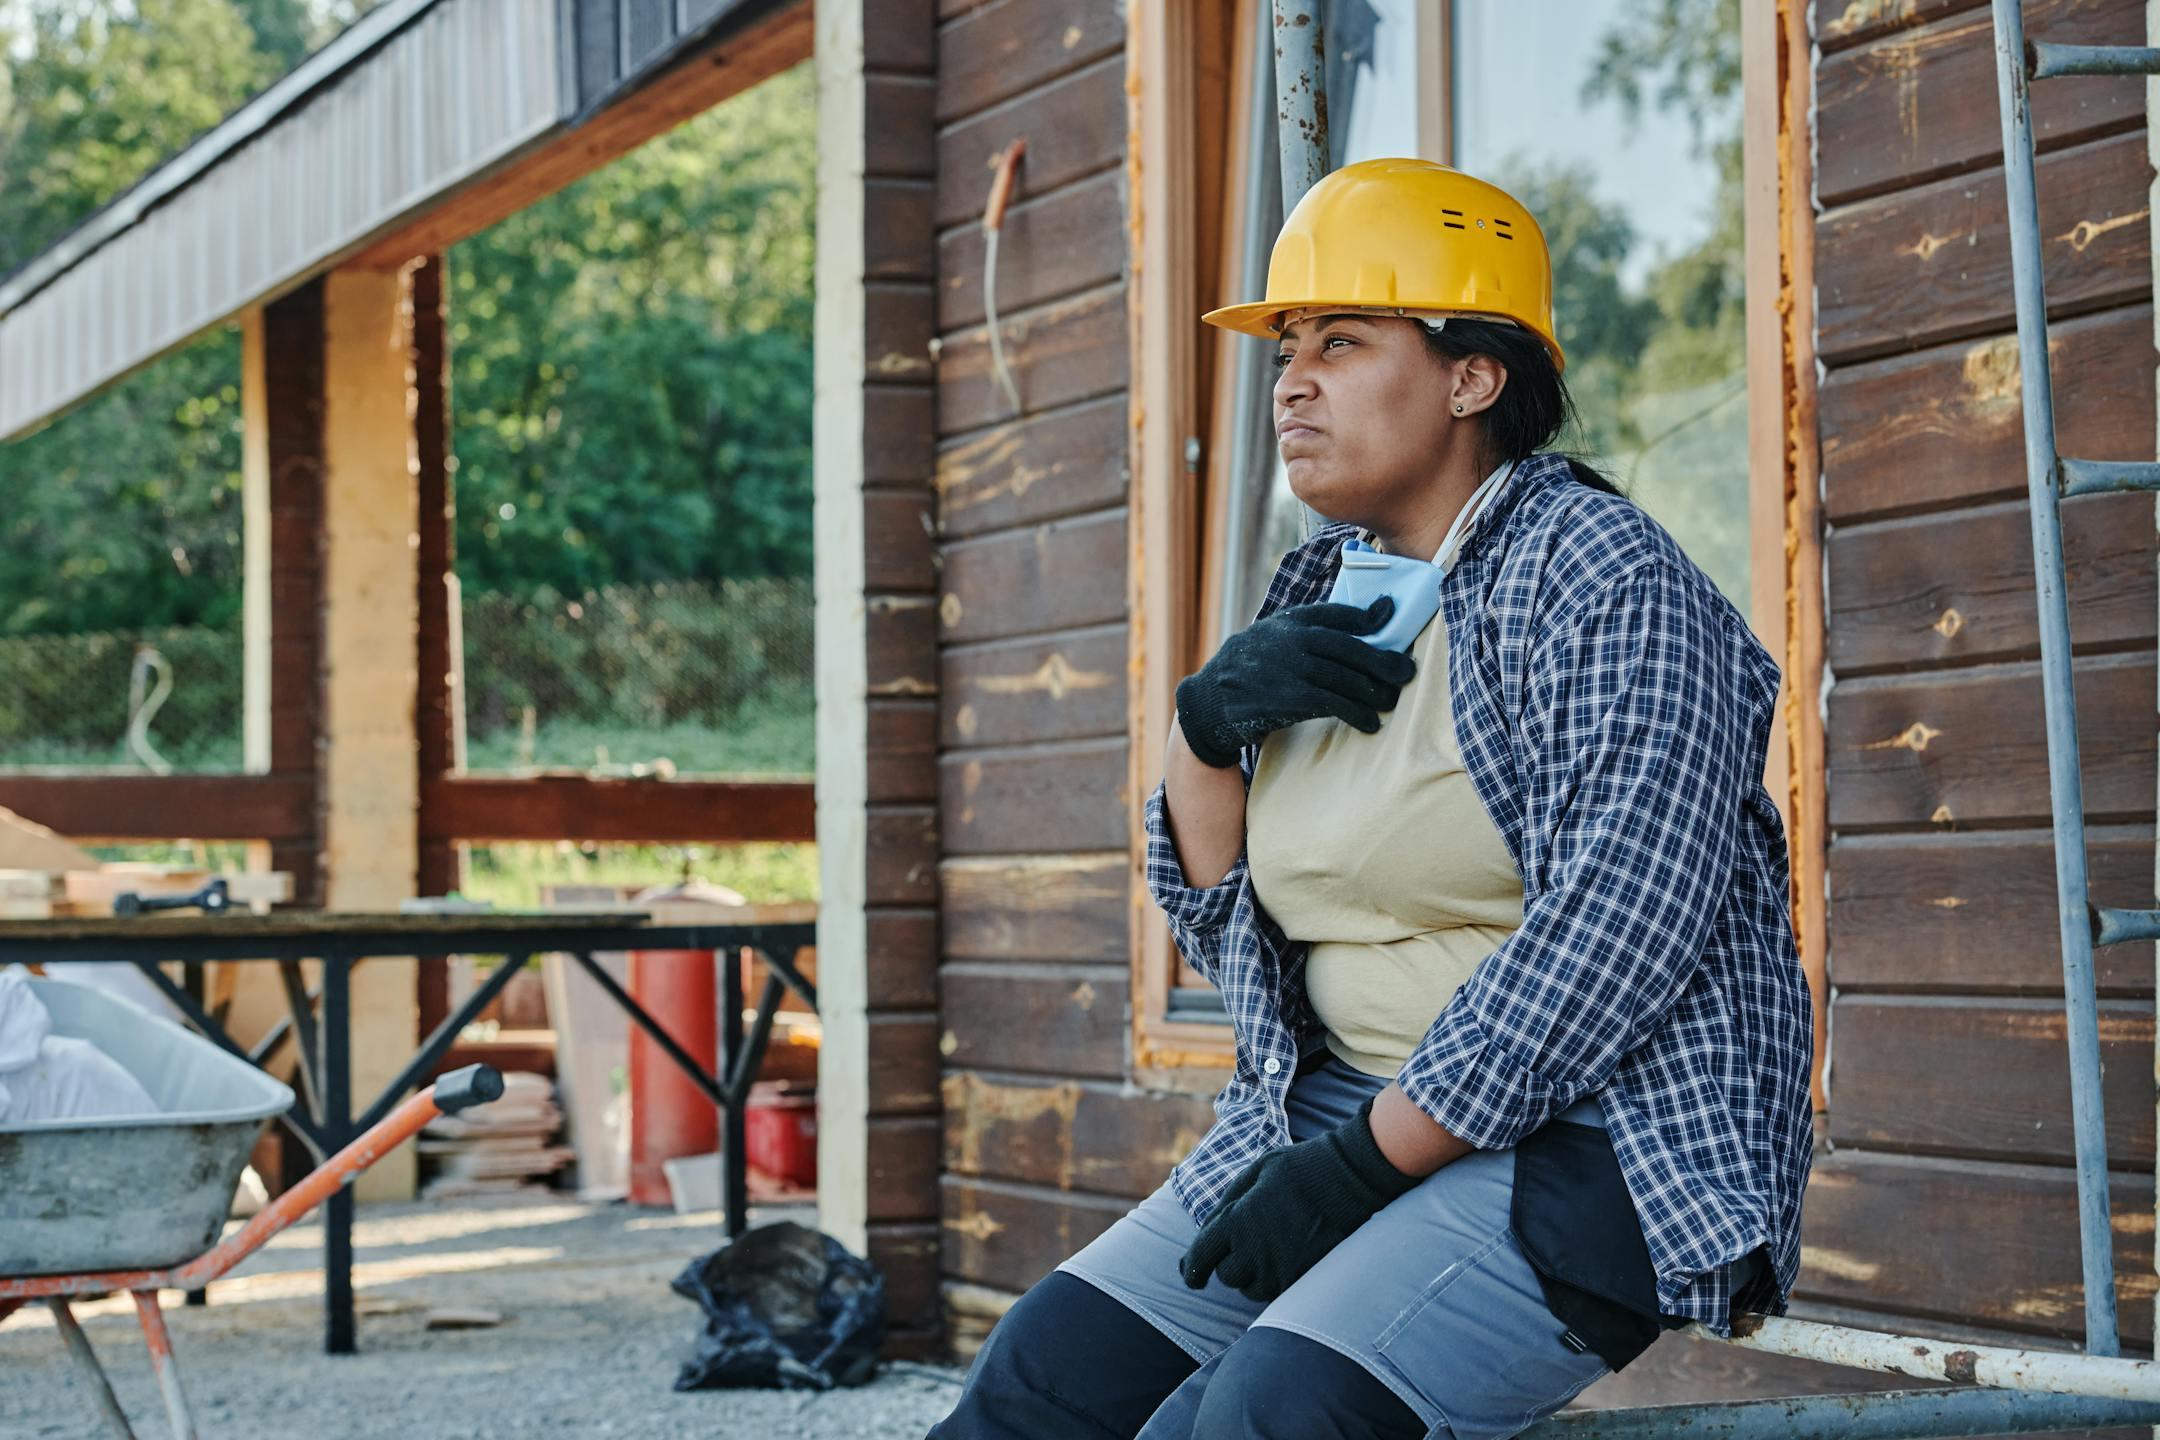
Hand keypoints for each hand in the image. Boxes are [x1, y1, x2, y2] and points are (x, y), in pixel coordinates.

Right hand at [1174, 597, 1415, 767]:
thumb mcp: (1276, 639)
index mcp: (1288, 621)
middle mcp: (1289, 639)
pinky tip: (1370, 723)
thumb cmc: (1254, 669)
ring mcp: (1287, 667)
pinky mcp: (1286, 697)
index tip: (1390, 615)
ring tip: (1390, 701)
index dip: (1366, 616)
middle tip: (1407, 671)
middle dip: (1383, 659)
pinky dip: (1356, 714)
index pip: (1335, 613)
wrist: (1209, 701)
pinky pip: (1331, 703)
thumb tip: (1378, 613)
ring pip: (1344, 677)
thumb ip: (1316, 628)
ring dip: (1374, 692)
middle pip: (1349, 647)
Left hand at [1178, 1095, 1419, 1301]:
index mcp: (1237, 1222)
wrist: (1349, 1179)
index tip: (1191, 1276)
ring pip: (1252, 1289)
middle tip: (1247, 1243)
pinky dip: (1276, 1280)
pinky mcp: (1303, 1280)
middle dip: (1230, 1263)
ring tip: (1271, 1247)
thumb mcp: (1255, 1172)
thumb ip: (1227, 1202)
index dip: (1191, 1270)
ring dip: (1253, 1275)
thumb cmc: (1299, 1170)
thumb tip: (1208, 1229)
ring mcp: (1281, 1270)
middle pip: (1228, 1277)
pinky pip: (1278, 1292)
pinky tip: (1287, 1256)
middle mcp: (1255, 1252)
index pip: (1200, 1258)